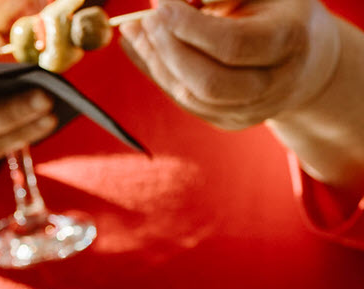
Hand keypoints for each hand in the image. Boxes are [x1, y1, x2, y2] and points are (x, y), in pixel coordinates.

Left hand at [119, 0, 342, 129]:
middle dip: (169, 50)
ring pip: (190, 96)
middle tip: (147, 18)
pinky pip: (182, 101)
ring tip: (136, 28)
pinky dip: (156, 72)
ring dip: (155, 61)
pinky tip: (140, 45)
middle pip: (210, 82)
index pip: (233, 45)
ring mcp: (250, 111)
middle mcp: (274, 84)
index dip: (190, 26)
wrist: (307, 57)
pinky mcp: (226, 122)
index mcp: (290, 41)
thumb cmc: (279, 8)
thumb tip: (179, 0)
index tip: (161, 3)